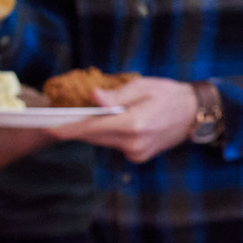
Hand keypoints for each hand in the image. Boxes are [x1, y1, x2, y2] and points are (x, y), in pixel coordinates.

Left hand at [55, 77, 198, 162]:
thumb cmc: (170, 94)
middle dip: (79, 125)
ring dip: (96, 128)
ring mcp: (137, 152)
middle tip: (65, 113)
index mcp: (134, 124)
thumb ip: (116, 95)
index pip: (91, 128)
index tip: (46, 128)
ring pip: (103, 141)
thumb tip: (93, 98)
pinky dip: (110, 134)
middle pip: (93, 136)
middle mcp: (133, 143)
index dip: (67, 128)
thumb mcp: (143, 86)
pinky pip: (114, 145)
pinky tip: (119, 122)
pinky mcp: (139, 156)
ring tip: (100, 113)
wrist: (196, 113)